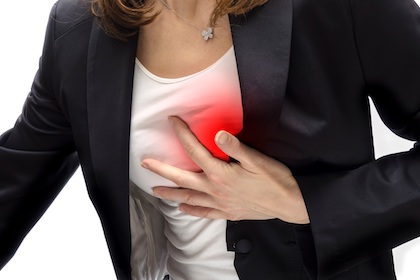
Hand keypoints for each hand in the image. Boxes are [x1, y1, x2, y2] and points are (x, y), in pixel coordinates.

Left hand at [141, 116, 309, 223]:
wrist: (289, 203)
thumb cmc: (275, 180)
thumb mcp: (257, 160)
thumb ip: (236, 147)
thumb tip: (217, 134)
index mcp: (221, 173)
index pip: (195, 150)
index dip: (182, 133)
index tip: (172, 121)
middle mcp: (215, 190)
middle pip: (182, 178)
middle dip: (162, 170)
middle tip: (145, 164)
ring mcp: (220, 203)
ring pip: (189, 198)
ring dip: (171, 193)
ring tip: (156, 191)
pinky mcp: (227, 213)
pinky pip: (204, 213)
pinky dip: (192, 211)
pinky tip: (183, 209)